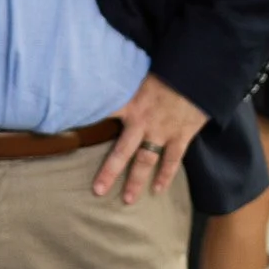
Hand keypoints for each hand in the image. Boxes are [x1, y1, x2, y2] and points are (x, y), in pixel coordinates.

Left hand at [93, 74, 208, 204]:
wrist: (199, 73)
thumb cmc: (169, 69)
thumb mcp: (140, 71)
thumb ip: (125, 81)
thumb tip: (102, 73)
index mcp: (130, 103)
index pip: (104, 114)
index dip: (87, 124)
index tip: (69, 138)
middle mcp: (143, 122)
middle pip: (122, 151)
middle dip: (109, 172)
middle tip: (98, 191)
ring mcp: (162, 132)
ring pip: (145, 161)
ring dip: (136, 181)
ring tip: (127, 200)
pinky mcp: (181, 136)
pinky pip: (172, 160)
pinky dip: (165, 175)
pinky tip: (158, 190)